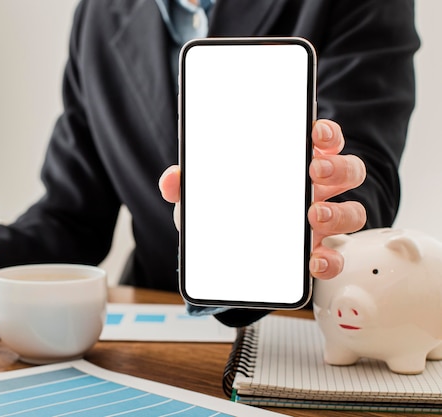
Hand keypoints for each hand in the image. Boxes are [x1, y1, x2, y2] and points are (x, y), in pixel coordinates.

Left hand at [158, 118, 365, 279]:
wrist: (226, 256)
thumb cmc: (225, 212)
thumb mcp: (203, 196)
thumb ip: (187, 185)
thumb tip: (172, 179)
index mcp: (292, 166)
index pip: (322, 140)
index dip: (326, 133)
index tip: (315, 133)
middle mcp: (314, 190)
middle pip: (348, 170)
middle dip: (338, 167)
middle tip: (314, 171)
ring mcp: (319, 222)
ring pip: (354, 210)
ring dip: (340, 212)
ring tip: (314, 215)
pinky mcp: (316, 253)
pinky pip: (337, 257)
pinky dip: (331, 260)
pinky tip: (314, 261)